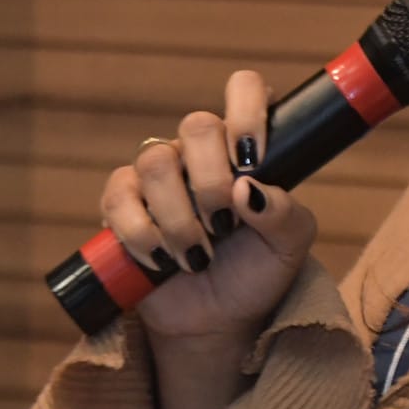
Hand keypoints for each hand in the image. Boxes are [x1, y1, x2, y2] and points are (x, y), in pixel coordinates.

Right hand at [100, 69, 317, 343]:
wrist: (217, 320)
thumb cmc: (257, 272)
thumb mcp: (289, 246)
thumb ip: (284, 213)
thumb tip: (247, 189)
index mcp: (245, 147)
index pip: (244, 88)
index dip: (247, 110)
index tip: (252, 159)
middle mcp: (200, 151)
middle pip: (196, 124)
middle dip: (211, 182)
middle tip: (225, 225)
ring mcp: (159, 174)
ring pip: (156, 161)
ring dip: (179, 217)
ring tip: (198, 255)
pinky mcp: (122, 204)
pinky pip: (119, 197)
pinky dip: (143, 234)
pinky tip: (163, 260)